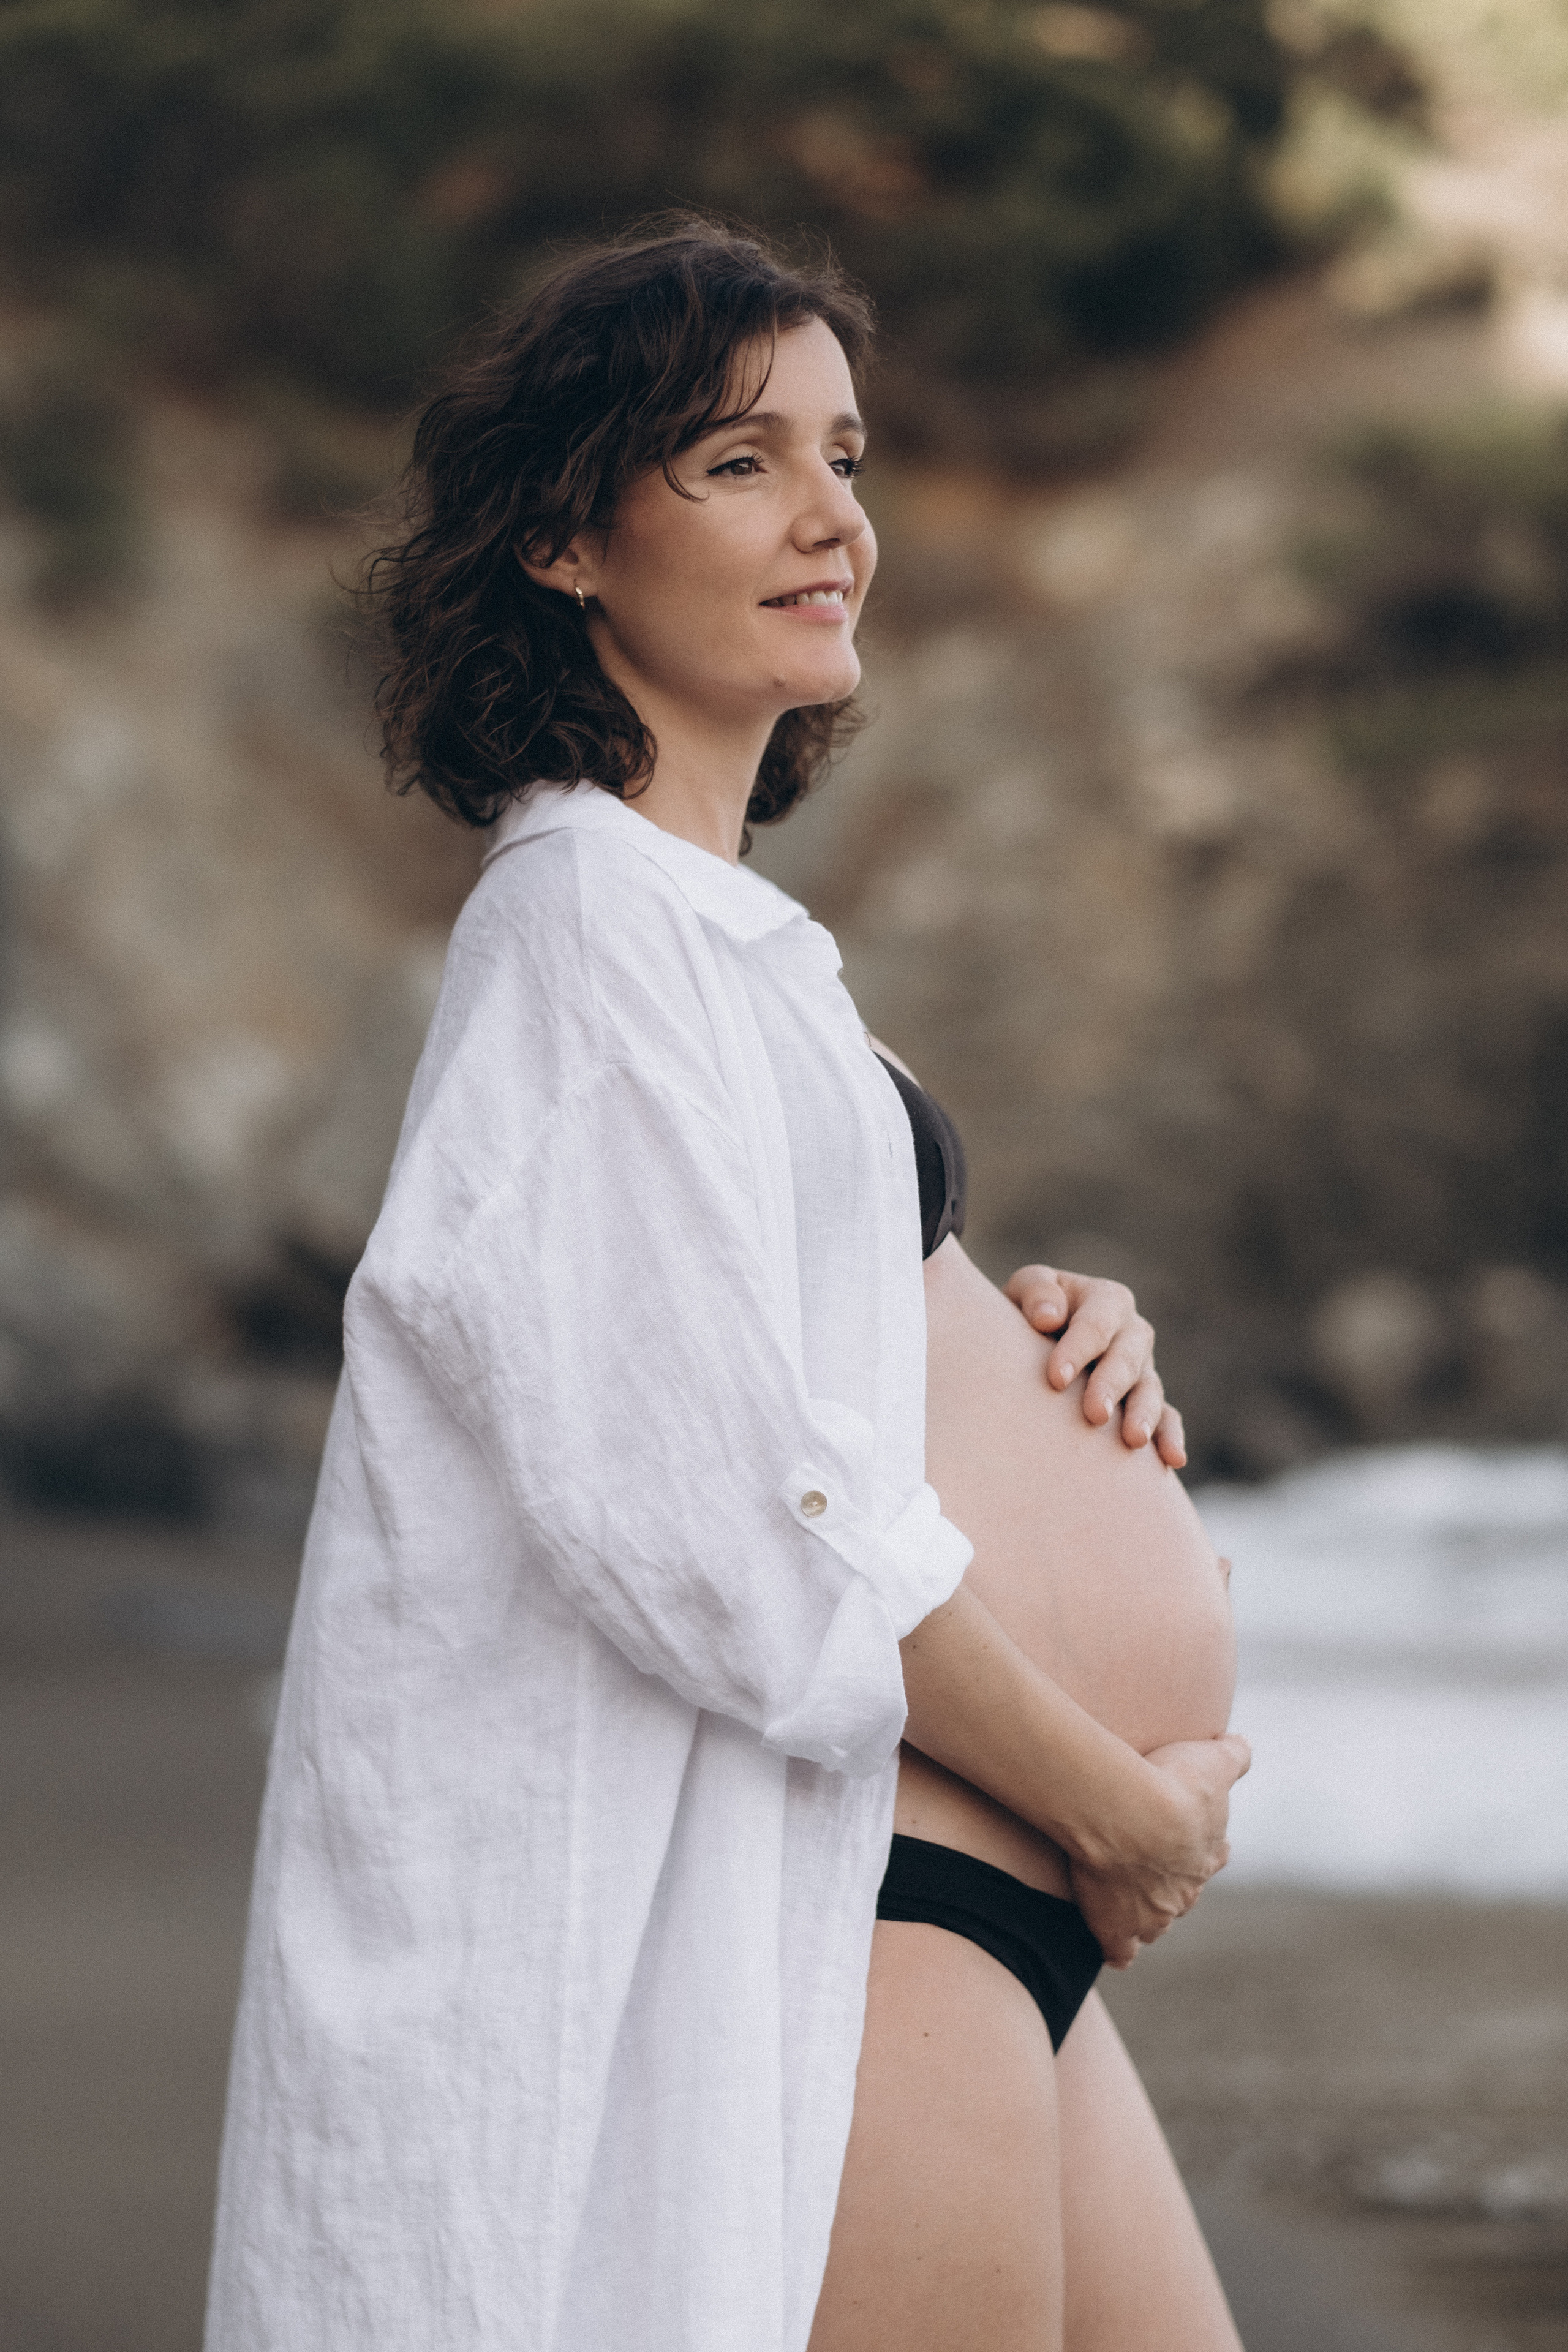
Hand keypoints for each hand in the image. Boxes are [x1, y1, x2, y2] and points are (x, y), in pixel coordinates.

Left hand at [1003, 1264, 1185, 1466]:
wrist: (1035, 1339)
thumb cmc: (1029, 1313)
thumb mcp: (1025, 1287)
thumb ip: (1036, 1292)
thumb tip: (1048, 1318)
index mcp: (1106, 1300)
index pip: (1096, 1324)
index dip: (1077, 1350)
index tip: (1056, 1379)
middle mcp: (1132, 1333)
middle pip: (1127, 1358)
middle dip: (1111, 1385)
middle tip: (1094, 1414)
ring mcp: (1143, 1369)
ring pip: (1149, 1390)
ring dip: (1144, 1415)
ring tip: (1134, 1440)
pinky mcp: (1147, 1401)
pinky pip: (1167, 1419)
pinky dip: (1170, 1437)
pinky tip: (1173, 1460)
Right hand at [1068, 1732, 1250, 1968]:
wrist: (1130, 1816)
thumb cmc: (1172, 1785)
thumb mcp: (1214, 1762)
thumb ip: (1234, 1755)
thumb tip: (1243, 1746)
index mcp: (1206, 1855)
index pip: (1212, 1858)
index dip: (1206, 1851)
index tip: (1200, 1845)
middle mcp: (1183, 1892)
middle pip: (1182, 1896)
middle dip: (1173, 1887)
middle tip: (1157, 1875)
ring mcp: (1151, 1915)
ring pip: (1154, 1926)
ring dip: (1147, 1919)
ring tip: (1134, 1911)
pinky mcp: (1115, 1927)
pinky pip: (1119, 1950)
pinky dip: (1118, 1951)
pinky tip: (1116, 1952)